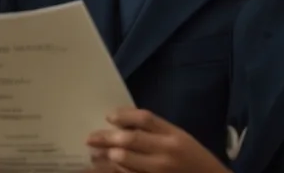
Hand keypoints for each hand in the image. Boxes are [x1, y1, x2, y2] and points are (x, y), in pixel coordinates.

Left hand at [85, 108, 225, 170]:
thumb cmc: (193, 158)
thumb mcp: (180, 138)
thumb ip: (157, 131)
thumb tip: (124, 124)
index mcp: (174, 135)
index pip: (145, 119)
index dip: (124, 116)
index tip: (109, 116)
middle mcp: (166, 152)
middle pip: (130, 139)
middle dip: (107, 138)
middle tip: (91, 138)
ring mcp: (158, 171)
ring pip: (124, 161)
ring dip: (105, 157)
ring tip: (94, 154)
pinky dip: (113, 171)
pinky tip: (102, 168)